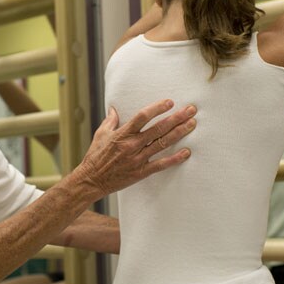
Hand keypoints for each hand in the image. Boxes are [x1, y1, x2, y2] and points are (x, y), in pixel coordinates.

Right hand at [73, 100, 196, 198]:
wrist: (91, 180)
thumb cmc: (95, 157)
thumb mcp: (100, 134)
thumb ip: (110, 121)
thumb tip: (114, 109)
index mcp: (122, 134)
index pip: (143, 116)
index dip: (157, 108)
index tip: (169, 102)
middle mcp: (132, 145)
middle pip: (158, 128)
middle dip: (176, 118)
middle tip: (190, 110)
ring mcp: (138, 159)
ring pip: (163, 144)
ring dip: (179, 133)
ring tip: (192, 124)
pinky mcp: (141, 172)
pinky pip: (161, 164)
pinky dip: (175, 159)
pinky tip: (186, 152)